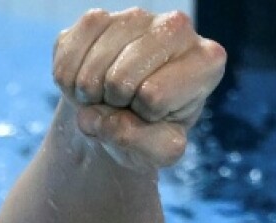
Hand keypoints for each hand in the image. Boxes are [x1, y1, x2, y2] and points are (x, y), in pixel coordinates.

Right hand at [53, 8, 225, 170]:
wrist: (120, 118)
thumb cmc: (151, 133)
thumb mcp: (161, 151)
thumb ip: (143, 145)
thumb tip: (96, 119)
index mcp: (207, 60)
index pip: (154, 96)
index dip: (145, 116)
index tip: (155, 114)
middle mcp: (177, 27)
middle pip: (121, 80)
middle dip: (116, 106)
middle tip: (127, 106)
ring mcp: (136, 17)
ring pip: (92, 70)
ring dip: (91, 96)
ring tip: (108, 96)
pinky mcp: (98, 18)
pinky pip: (68, 58)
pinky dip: (68, 83)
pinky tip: (90, 82)